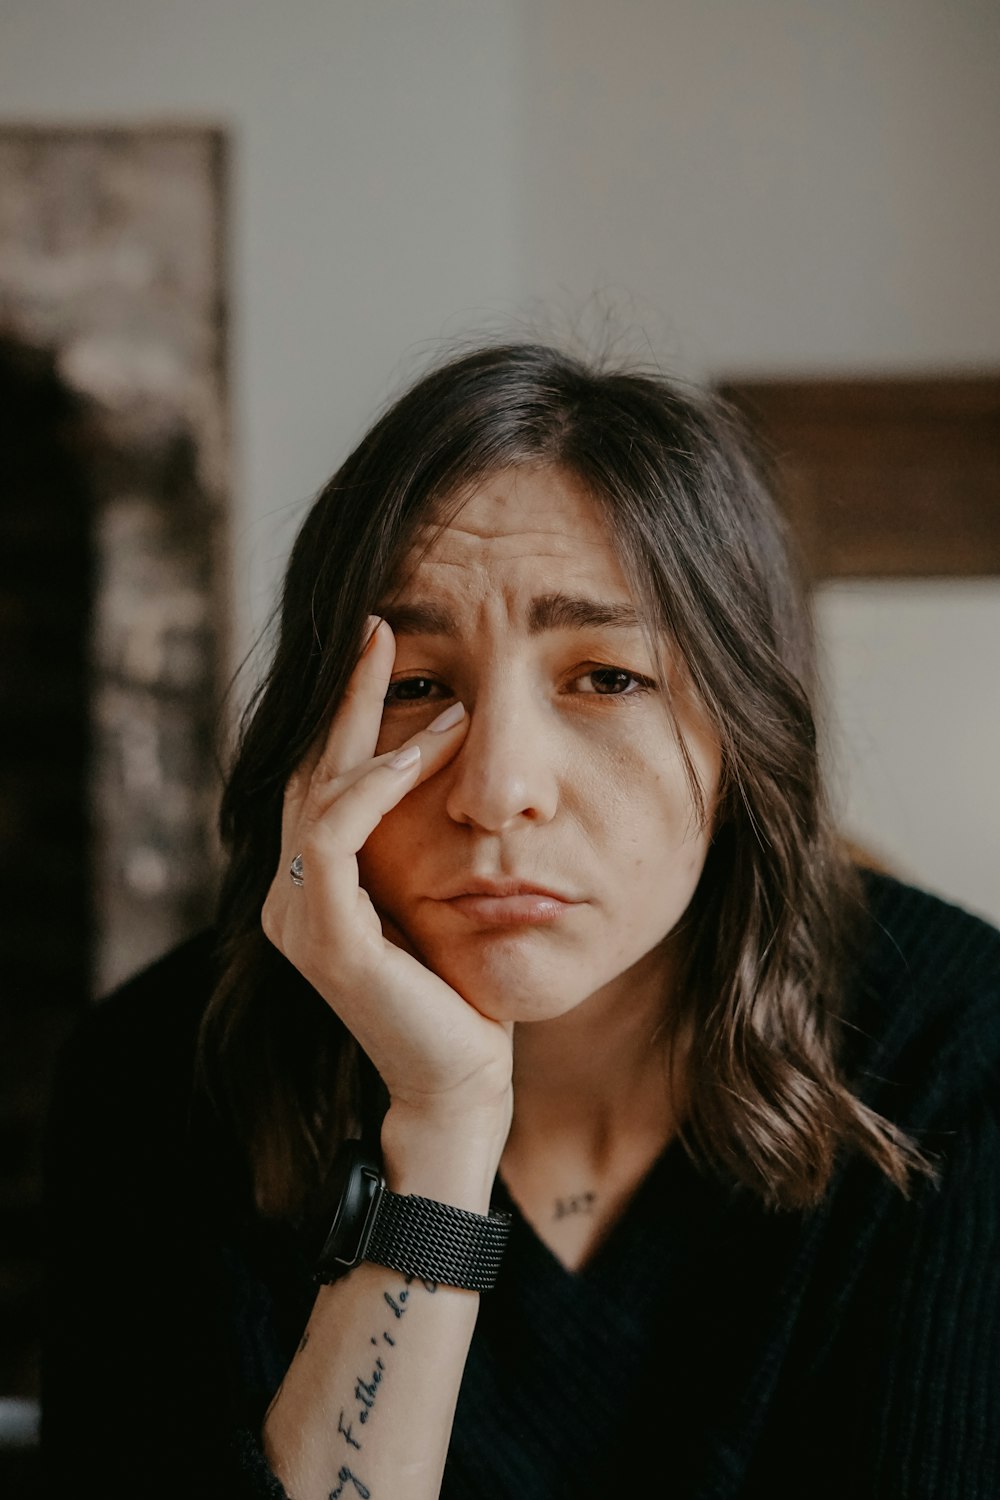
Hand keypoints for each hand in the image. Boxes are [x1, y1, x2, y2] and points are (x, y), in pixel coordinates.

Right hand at [262, 619, 513, 1134]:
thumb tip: (449, 760)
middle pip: (308, 771)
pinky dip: (378, 786)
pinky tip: (426, 750)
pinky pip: (337, 836)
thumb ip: (418, 843)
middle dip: (345, 697)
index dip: (347, 713)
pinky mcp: (325, 936)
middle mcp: (289, 897)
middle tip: (379, 627)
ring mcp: (297, 917)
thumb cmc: (462, 993)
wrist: (463, 1081)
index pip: (320, 781)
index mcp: (311, 888)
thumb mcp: (437, 898)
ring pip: (318, 793)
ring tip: (428, 683)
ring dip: (372, 730)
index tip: (385, 648)